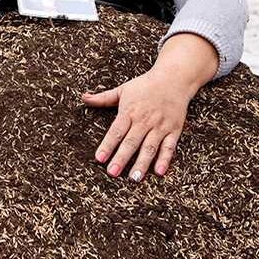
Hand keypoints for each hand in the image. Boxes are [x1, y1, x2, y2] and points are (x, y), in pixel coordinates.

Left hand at [83, 66, 194, 180]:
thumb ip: (103, 98)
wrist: (174, 79)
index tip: (99, 158)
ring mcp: (160, 126)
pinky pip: (169, 147)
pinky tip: (159, 172)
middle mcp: (144, 120)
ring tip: (134, 178)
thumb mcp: (123, 89)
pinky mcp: (174, 130)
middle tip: (112, 173)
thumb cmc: (145, 85)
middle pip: (131, 142)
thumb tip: (83, 97)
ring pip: (149, 147)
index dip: (107, 145)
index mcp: (129, 111)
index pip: (116, 131)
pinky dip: (165, 160)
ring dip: (142, 164)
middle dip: (121, 158)